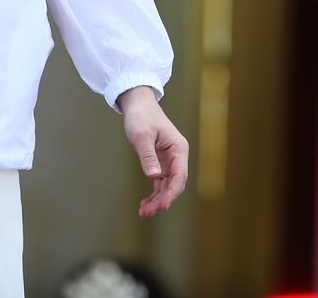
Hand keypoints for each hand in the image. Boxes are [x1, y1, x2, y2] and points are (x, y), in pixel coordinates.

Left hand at [118, 86, 188, 216]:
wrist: (138, 105)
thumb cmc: (141, 116)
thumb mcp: (142, 135)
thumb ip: (148, 156)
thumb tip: (154, 176)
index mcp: (179, 149)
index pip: (179, 176)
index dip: (172, 193)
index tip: (162, 206)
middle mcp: (177, 156)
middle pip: (174, 184)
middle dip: (162, 200)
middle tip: (147, 212)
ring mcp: (170, 161)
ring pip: (167, 186)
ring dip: (157, 200)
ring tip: (143, 212)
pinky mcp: (161, 163)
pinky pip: (160, 183)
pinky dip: (153, 193)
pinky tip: (145, 204)